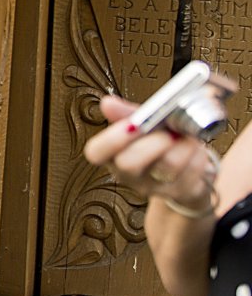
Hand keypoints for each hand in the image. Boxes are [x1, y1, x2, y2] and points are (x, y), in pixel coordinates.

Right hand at [84, 95, 218, 212]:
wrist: (186, 165)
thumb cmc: (159, 140)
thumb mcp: (143, 123)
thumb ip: (127, 113)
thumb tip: (107, 103)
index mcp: (112, 154)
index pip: (96, 152)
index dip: (111, 138)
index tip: (133, 123)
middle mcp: (128, 174)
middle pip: (129, 163)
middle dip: (153, 142)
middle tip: (168, 131)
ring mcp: (153, 186)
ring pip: (168, 165)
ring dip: (183, 144)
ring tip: (187, 135)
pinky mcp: (179, 192)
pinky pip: (192, 171)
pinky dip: (198, 154)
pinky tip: (194, 149)